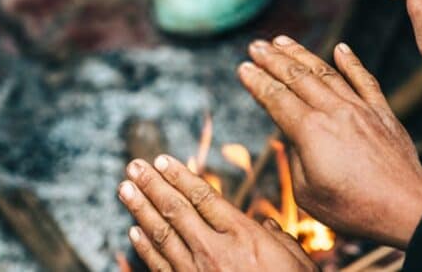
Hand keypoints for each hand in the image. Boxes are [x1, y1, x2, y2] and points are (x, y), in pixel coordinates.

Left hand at [119, 155, 318, 271]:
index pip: (204, 196)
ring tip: (124, 190)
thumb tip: (267, 226)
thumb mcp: (297, 261)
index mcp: (244, 235)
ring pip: (161, 235)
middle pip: (176, 210)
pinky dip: (145, 249)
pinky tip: (133, 232)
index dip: (179, 176)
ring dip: (140, 210)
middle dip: (152, 185)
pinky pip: (161, 267)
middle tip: (132, 167)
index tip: (161, 160)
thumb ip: (280, 238)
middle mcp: (216, 250)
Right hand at [239, 38, 421, 247]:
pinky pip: (365, 80)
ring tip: (282, 40)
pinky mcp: (382, 113)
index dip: (256, 81)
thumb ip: (296, 157)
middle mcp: (333, 111)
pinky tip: (341, 48)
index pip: (276, 98)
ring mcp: (360, 108)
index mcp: (310, 131)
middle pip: (296, 77)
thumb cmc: (354, 208)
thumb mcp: (307, 192)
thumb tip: (296, 137)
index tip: (242, 68)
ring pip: (326, 72)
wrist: (407, 208)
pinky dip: (352, 63)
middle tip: (255, 45)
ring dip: (301, 54)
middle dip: (272, 59)